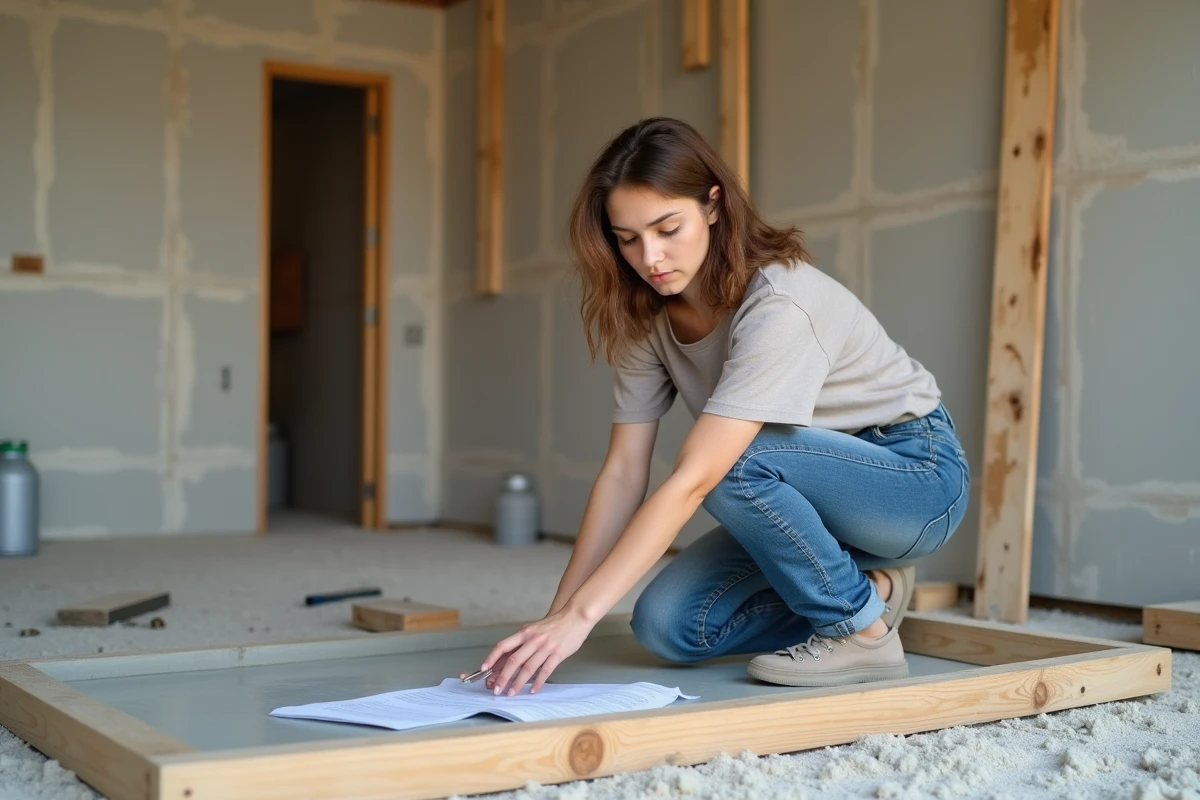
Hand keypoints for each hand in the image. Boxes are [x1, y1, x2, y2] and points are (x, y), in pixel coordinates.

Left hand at [471, 608, 593, 695]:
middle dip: (503, 677)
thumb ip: (521, 644)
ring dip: (518, 682)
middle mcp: (533, 639)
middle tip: (496, 689)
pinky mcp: (558, 654)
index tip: (483, 669)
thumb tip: (505, 660)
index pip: (503, 646)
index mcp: (524, 633)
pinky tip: (532, 690)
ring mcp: (546, 647)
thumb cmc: (553, 625)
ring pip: (528, 668)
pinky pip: (546, 670)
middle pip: (513, 660)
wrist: (575, 616)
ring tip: (511, 693)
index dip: (491, 658)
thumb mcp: (533, 630)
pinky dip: (538, 682)